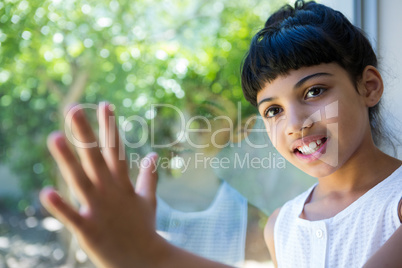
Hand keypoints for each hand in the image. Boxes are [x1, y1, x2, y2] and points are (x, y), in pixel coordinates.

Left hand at [40, 102, 164, 267]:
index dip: (110, 127)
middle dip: (85, 133)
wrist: (145, 262)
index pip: (116, 150)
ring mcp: (99, 209)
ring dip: (68, 160)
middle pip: (96, 158)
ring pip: (80, 180)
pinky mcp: (89, 230)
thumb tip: (154, 155)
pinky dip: (60, 206)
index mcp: (123, 184)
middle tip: (73, 110)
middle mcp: (110, 192)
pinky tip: (45, 192)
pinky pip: (72, 216)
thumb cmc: (144, 228)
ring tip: (55, 137)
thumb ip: (149, 176)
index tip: (105, 105)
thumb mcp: (148, 199)